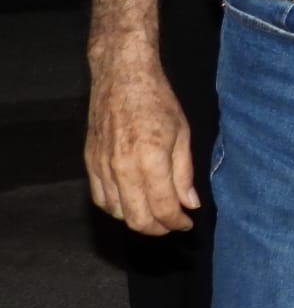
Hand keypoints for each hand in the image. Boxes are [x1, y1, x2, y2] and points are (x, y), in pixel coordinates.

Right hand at [84, 49, 196, 234]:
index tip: (187, 223)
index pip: (163, 207)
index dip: (177, 222)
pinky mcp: (89, 164)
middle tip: (173, 225)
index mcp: (150, 160)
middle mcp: (122, 169)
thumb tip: (190, 204)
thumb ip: (185, 173)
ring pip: (117, 213)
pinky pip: (100, 198)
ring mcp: (102, 168)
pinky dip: (117, 209)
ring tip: (155, 216)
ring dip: (137, 220)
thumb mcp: (183, 134)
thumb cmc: (158, 101)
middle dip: (158, 229)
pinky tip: (131, 204)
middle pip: (137, 218)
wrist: (122, 78)